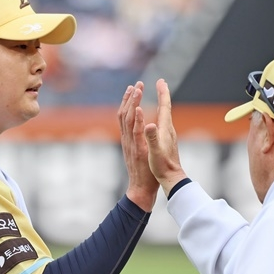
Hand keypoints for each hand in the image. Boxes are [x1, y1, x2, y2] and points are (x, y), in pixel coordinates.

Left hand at [117, 81, 158, 211]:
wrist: (140, 189)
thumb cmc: (150, 176)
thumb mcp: (151, 157)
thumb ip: (148, 137)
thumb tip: (145, 119)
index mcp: (136, 142)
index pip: (133, 118)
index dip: (135, 103)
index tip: (139, 89)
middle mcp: (129, 141)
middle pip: (126, 115)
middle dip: (131, 98)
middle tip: (138, 83)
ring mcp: (126, 143)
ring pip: (123, 119)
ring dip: (127, 103)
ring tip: (132, 89)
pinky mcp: (127, 145)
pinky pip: (124, 125)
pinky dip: (127, 113)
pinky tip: (132, 108)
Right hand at [144, 79, 187, 196]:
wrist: (171, 178)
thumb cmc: (162, 166)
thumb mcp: (155, 152)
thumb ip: (152, 138)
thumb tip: (149, 124)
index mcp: (165, 129)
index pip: (165, 106)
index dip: (163, 93)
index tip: (161, 81)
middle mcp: (168, 129)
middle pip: (165, 107)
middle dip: (162, 94)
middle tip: (160, 82)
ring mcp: (168, 135)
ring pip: (164, 114)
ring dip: (161, 102)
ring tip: (159, 95)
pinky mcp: (166, 141)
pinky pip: (162, 122)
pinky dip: (160, 114)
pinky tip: (158, 116)